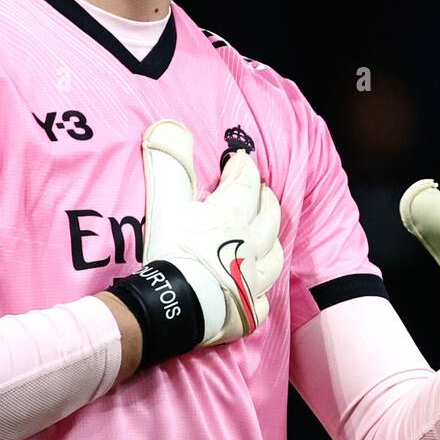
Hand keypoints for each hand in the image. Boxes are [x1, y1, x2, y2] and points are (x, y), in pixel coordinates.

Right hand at [109, 120, 283, 368]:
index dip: (245, 169)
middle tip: (260, 191)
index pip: (247, 184)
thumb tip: (168, 127)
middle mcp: (250, 245)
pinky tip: (255, 290)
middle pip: (269, 217)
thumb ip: (168, 165)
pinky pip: (262, 301)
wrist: (174, 304)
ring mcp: (253, 280)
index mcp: (233, 216)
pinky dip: (260, 293)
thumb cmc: (171, 251)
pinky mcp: (248, 311)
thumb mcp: (165, 202)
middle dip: (266, 200)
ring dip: (272, 242)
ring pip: (274, 257)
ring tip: (267, 234)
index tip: (241, 160)